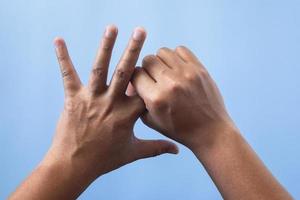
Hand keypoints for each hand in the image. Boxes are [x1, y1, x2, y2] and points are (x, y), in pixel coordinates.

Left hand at [45, 26, 177, 179]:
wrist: (75, 165)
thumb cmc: (105, 159)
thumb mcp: (134, 152)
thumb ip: (157, 148)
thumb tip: (177, 151)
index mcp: (128, 115)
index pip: (144, 91)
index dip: (151, 78)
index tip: (156, 65)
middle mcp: (111, 103)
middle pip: (126, 72)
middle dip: (134, 50)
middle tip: (140, 30)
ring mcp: (91, 98)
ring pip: (100, 68)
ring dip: (106, 46)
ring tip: (112, 28)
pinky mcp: (73, 98)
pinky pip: (68, 75)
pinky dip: (63, 57)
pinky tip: (59, 40)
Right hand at [130, 46, 234, 150]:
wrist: (210, 131)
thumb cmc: (178, 128)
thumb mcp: (151, 120)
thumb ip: (138, 100)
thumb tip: (131, 83)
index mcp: (156, 98)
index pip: (136, 74)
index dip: (136, 79)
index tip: (141, 84)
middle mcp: (170, 83)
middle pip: (148, 60)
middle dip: (147, 69)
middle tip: (154, 79)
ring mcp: (186, 74)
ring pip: (163, 52)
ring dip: (161, 61)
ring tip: (166, 73)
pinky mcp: (199, 69)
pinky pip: (181, 50)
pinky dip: (176, 57)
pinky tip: (178, 69)